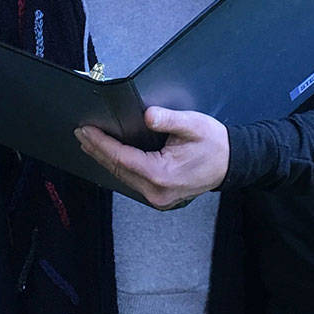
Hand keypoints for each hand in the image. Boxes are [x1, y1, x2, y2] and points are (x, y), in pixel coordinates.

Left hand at [76, 106, 229, 208]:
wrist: (231, 163)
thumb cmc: (214, 144)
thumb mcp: (193, 125)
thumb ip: (169, 120)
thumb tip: (148, 116)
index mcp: (163, 174)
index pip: (122, 158)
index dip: (101, 143)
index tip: (87, 130)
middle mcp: (157, 191)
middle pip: (118, 169)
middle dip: (97, 150)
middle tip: (81, 133)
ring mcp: (158, 197)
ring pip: (123, 177)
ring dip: (105, 159)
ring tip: (89, 142)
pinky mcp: (159, 196)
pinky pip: (132, 181)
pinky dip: (118, 166)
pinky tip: (109, 156)